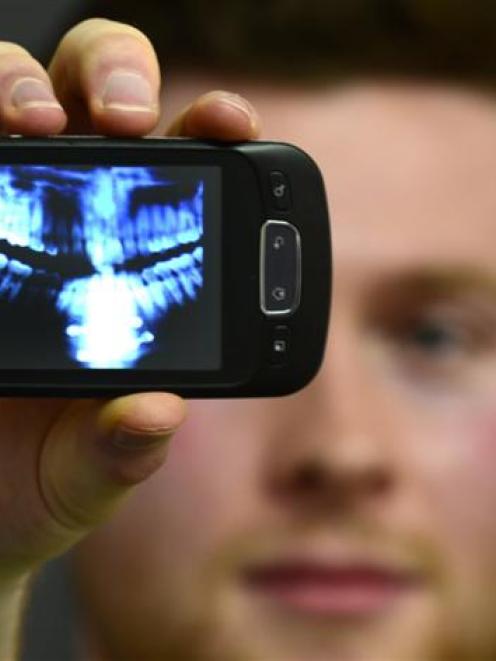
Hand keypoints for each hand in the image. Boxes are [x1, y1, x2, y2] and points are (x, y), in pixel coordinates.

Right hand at [0, 18, 260, 579]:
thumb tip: (157, 413)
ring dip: (24, 86)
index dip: (214, 131)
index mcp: (140, 267)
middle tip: (128, 118)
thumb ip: (126, 445)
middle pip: (104, 101)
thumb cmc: (40, 474)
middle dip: (122, 79)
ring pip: (19, 95)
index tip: (230, 125)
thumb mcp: (95, 465)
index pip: (189, 169)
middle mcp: (77, 225)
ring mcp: (5, 215)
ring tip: (32, 125)